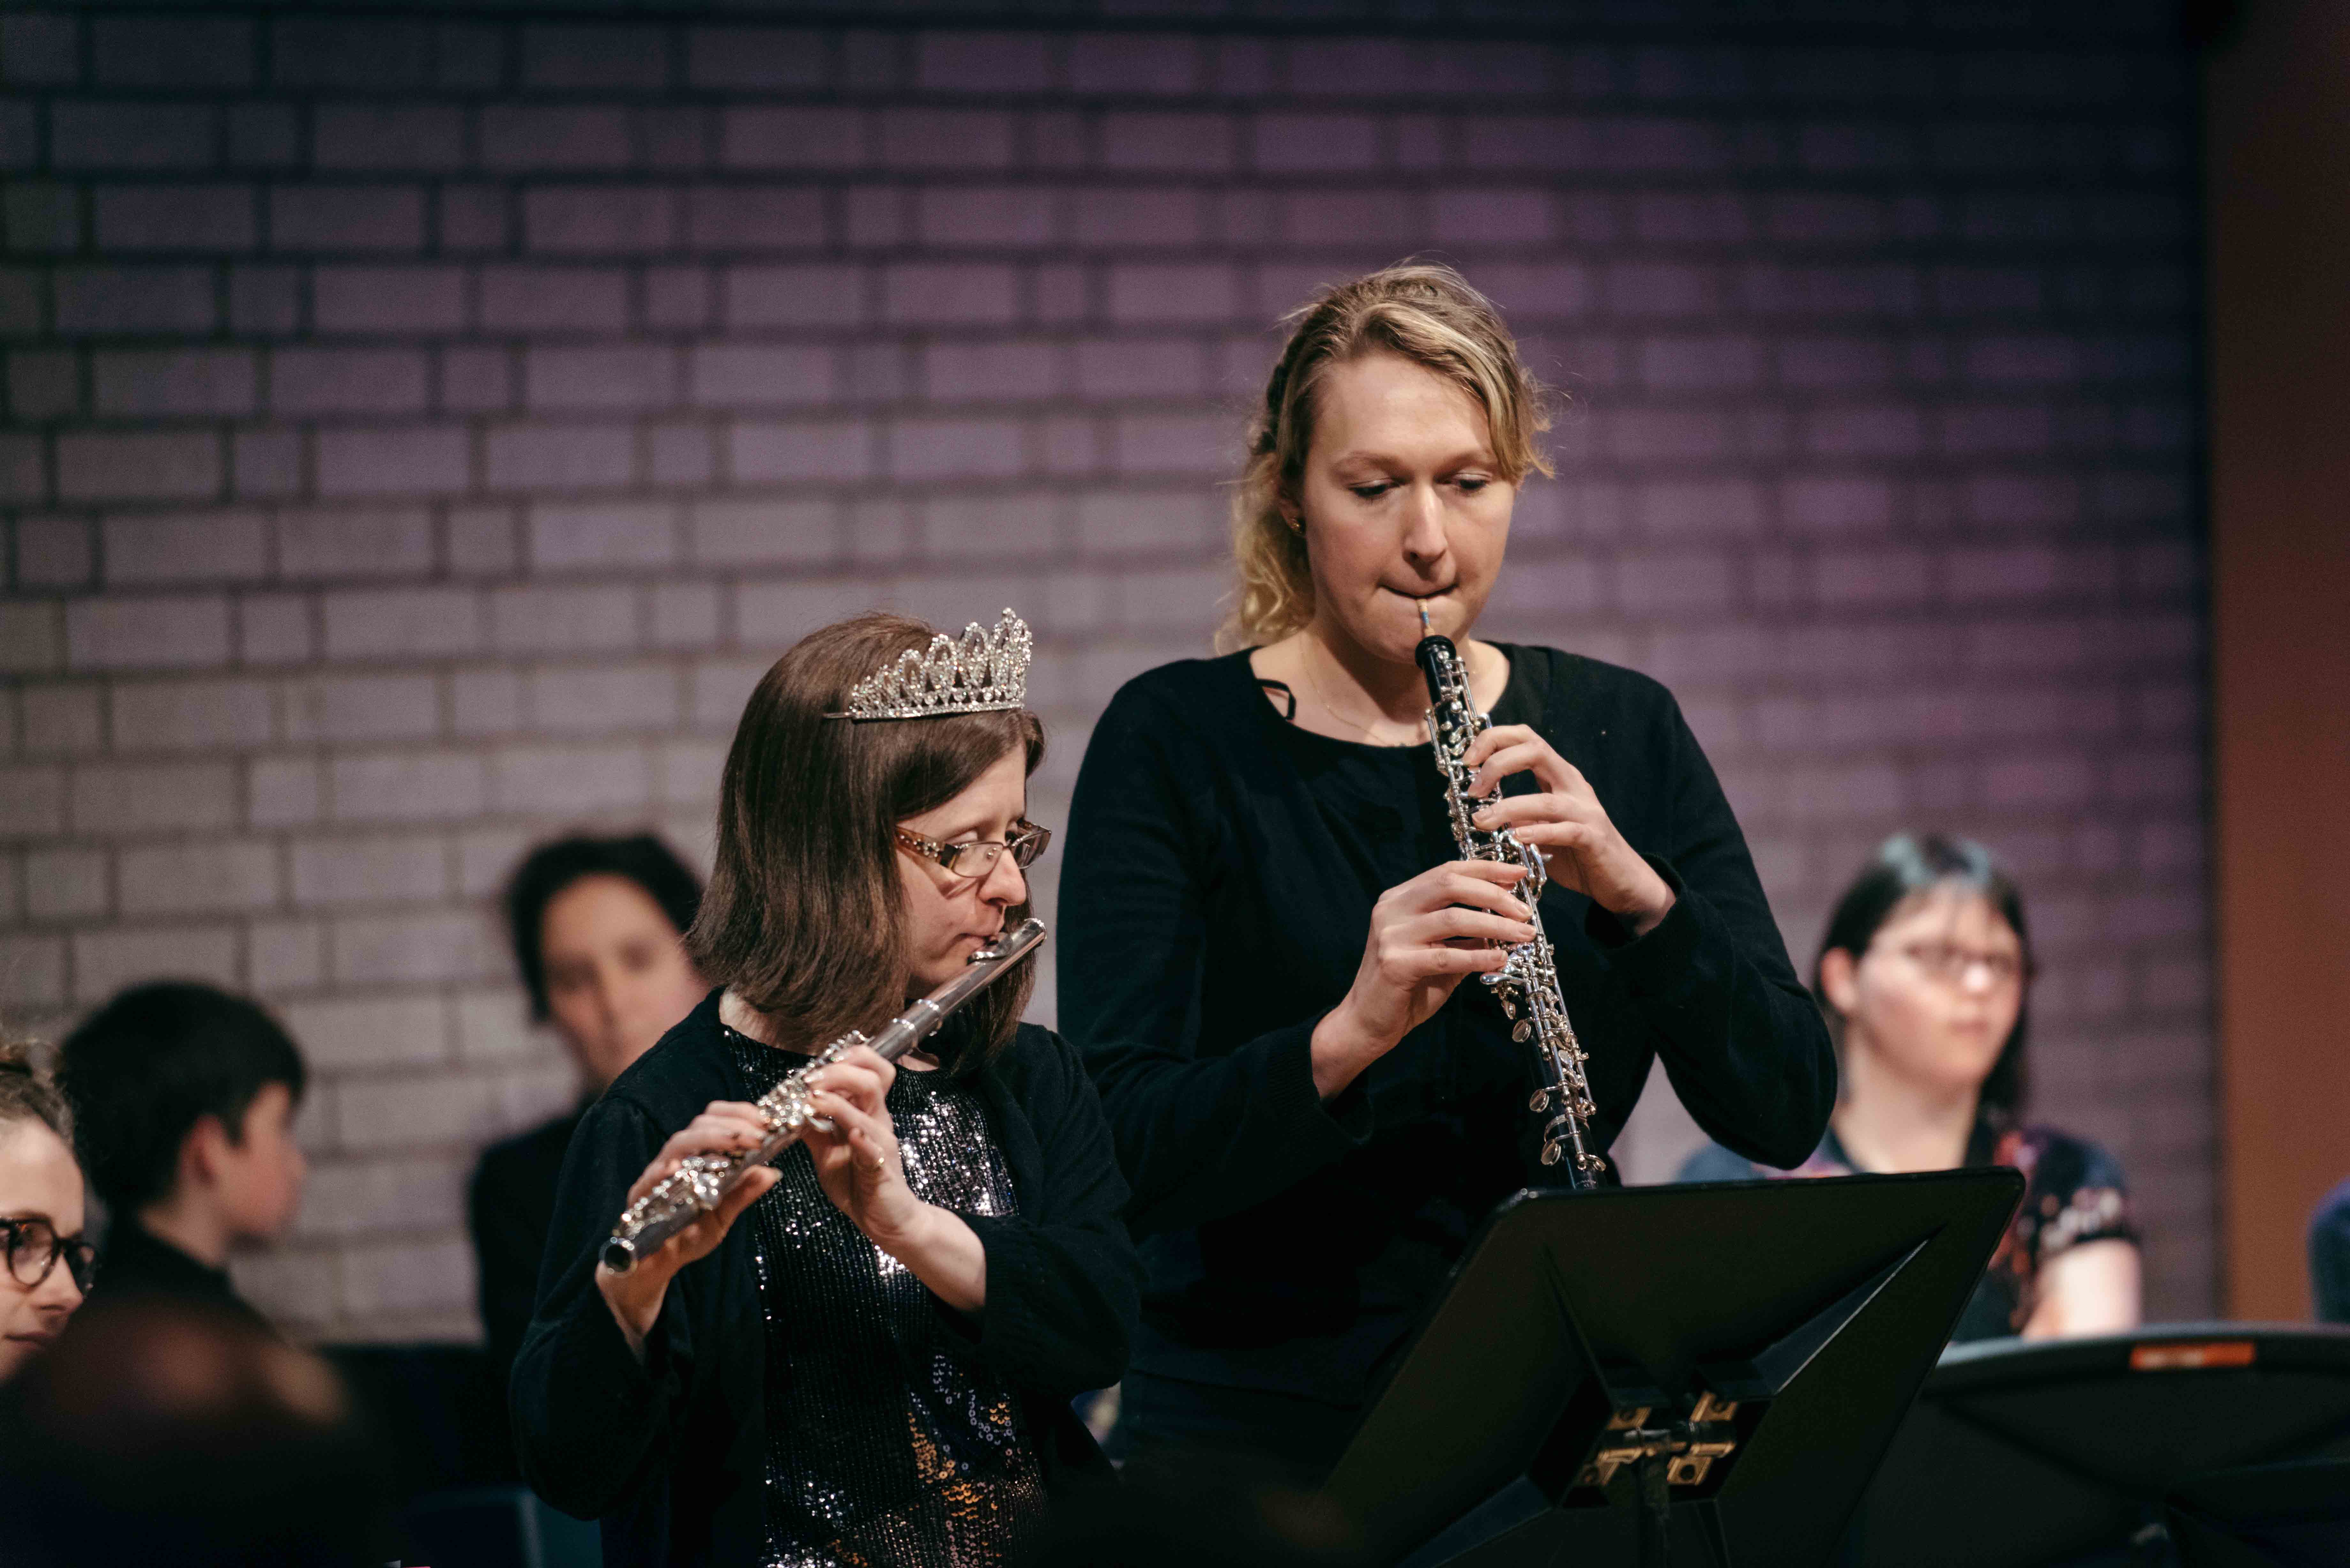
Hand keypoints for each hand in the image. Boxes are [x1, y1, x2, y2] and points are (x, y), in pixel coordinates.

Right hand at [596, 1100, 781, 1359]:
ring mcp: (656, 1176)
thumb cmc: (687, 1235)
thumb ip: (744, 1193)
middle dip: (731, 1125)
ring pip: (677, 1143)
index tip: (765, 1121)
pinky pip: (651, 1178)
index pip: (715, 1121)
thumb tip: (772, 1172)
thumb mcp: (723, 1216)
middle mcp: (675, 1160)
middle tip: (758, 1134)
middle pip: (698, 1126)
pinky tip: (682, 1168)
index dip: (739, 1114)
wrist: (652, 1267)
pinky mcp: (640, 1197)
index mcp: (696, 1158)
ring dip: (710, 1139)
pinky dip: (667, 1170)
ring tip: (737, 1143)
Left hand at [801, 1046, 989, 1312]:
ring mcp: (882, 1143)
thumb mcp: (827, 1152)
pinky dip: (861, 1138)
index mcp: (866, 1113)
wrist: (886, 1221)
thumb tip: (788, 1109)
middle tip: (809, 1080)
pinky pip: (874, 1148)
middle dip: (838, 1071)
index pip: (867, 1069)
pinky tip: (848, 1134)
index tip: (811, 1069)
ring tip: (813, 1099)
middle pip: (872, 1077)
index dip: (843, 1059)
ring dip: (840, 1099)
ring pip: (870, 1107)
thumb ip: (812, 1129)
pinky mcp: (881, 1169)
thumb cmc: (859, 1184)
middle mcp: (878, 1121)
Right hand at [1312, 860, 1536, 1098]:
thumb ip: (1466, 934)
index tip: (1518, 875)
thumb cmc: (1407, 986)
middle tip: (1525, 911)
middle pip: (1450, 884)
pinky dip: (1478, 956)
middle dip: (1494, 893)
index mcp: (1399, 899)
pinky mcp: (1395, 964)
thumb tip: (1509, 918)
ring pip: (1453, 918)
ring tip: (1524, 935)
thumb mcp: (1439, 951)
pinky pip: (1447, 956)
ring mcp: (1391, 935)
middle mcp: (1391, 909)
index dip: (1486, 869)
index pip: (1447, 871)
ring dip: (1496, 924)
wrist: (1368, 1022)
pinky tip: (1500, 959)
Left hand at [1460, 724, 1674, 934]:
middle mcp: (1573, 785)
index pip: (1526, 738)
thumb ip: (1518, 814)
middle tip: (1473, 790)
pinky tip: (1516, 837)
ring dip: (1508, 808)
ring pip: (1545, 799)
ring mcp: (1586, 810)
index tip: (1468, 760)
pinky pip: (1564, 830)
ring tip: (1482, 821)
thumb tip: (1480, 810)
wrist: (1620, 879)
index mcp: (1559, 776)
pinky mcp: (1593, 838)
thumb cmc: (1577, 852)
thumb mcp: (1542, 827)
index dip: (1494, 740)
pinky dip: (1538, 832)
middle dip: (1498, 764)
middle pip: (1536, 751)